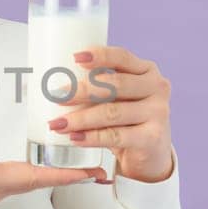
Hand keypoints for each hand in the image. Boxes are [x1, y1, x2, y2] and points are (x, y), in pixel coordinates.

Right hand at [0, 123, 106, 208]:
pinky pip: (17, 174)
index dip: (66, 173)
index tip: (94, 170)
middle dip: (71, 171)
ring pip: (31, 177)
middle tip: (102, 163)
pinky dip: (36, 167)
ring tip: (80, 158)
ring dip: (56, 169)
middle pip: (42, 178)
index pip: (35, 177)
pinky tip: (39, 158)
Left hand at [44, 45, 173, 183]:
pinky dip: (92, 137)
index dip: (100, 56)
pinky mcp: (152, 137)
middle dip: (81, 90)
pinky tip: (75, 138)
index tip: (75, 57)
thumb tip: (49, 84)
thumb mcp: (118, 97)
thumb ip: (98, 87)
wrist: (151, 153)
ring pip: (112, 112)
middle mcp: (157, 87)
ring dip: (81, 118)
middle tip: (56, 96)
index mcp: (147, 71)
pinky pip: (116, 136)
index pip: (123, 57)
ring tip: (57, 123)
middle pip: (115, 85)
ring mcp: (158, 112)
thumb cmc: (127, 119)